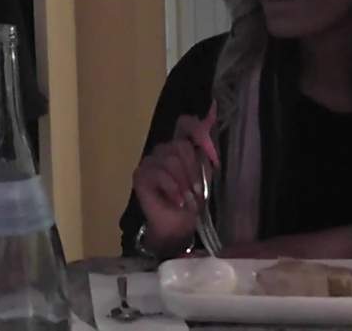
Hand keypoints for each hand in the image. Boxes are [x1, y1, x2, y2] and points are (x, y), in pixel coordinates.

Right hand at [133, 101, 218, 256]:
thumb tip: (210, 140)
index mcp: (181, 148)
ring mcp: (150, 161)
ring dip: (183, 183)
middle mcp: (164, 150)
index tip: (211, 153)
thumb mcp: (205, 178)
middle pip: (181, 145)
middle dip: (193, 171)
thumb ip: (205, 158)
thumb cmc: (192, 203)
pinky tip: (178, 201)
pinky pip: (159, 174)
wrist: (177, 227)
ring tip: (188, 199)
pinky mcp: (140, 174)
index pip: (185, 123)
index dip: (198, 130)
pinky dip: (172, 189)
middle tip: (197, 191)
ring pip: (171, 160)